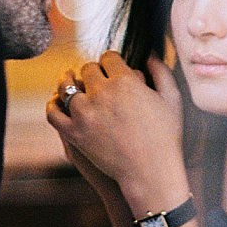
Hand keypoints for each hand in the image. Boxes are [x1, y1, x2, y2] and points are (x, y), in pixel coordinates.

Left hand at [46, 52, 184, 202]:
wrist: (150, 173)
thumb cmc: (165, 137)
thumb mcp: (172, 99)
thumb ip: (161, 71)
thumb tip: (150, 53)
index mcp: (125, 82)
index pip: (108, 57)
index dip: (112, 60)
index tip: (113, 67)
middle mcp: (102, 93)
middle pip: (88, 69)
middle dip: (94, 72)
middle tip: (97, 78)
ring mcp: (84, 114)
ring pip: (67, 87)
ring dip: (70, 82)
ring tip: (71, 82)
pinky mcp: (73, 134)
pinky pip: (54, 113)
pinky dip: (54, 105)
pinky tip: (59, 102)